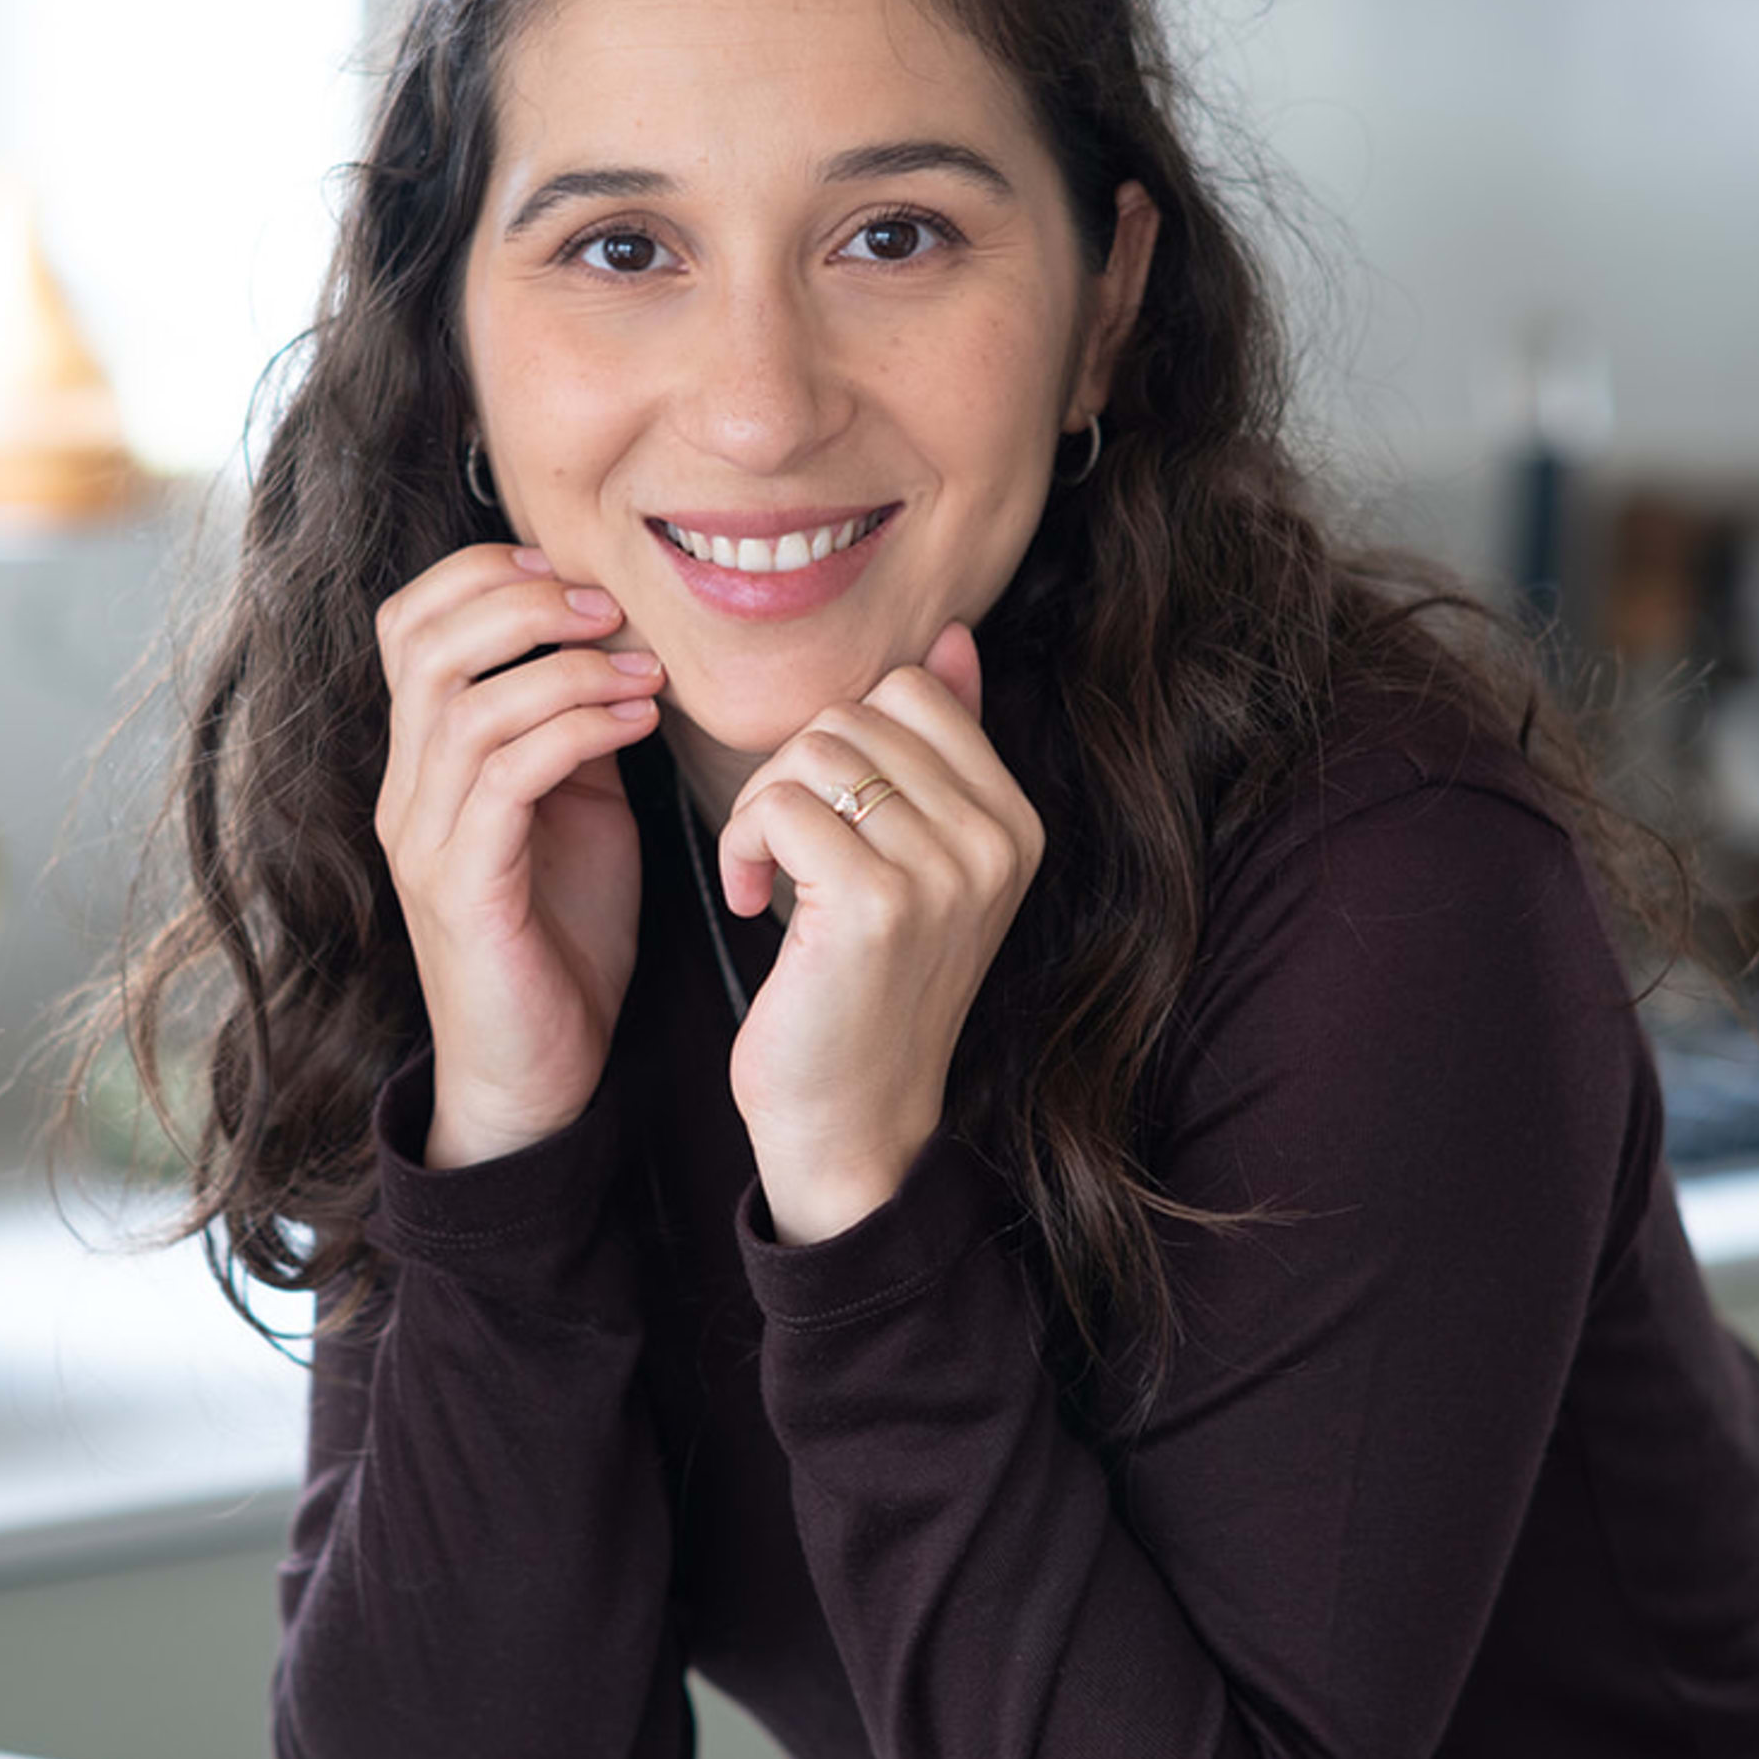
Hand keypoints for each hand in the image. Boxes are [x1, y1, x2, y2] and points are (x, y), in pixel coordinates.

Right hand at [372, 543, 662, 1166]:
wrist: (538, 1077)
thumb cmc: (562, 945)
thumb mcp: (578, 813)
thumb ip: (577, 732)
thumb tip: (619, 651)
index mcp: (424, 762)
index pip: (410, 624)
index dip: (484, 577)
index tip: (579, 578)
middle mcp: (405, 791)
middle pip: (425, 642)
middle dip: (523, 603)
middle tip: (611, 610)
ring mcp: (424, 840)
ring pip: (467, 703)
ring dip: (567, 669)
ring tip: (644, 673)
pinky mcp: (461, 889)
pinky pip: (505, 778)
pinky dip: (576, 733)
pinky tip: (636, 726)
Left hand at [712, 621, 1041, 1242]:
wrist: (856, 1124)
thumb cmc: (866, 990)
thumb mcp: (921, 863)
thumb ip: (942, 751)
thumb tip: (951, 634)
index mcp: (1016, 821)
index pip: (913, 688)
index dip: (840, 739)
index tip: (826, 818)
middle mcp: (997, 841)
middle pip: (855, 712)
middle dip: (793, 770)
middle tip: (782, 852)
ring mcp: (945, 872)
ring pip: (812, 751)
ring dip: (760, 807)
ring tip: (769, 877)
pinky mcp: (876, 905)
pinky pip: (778, 805)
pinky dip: (742, 845)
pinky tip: (753, 904)